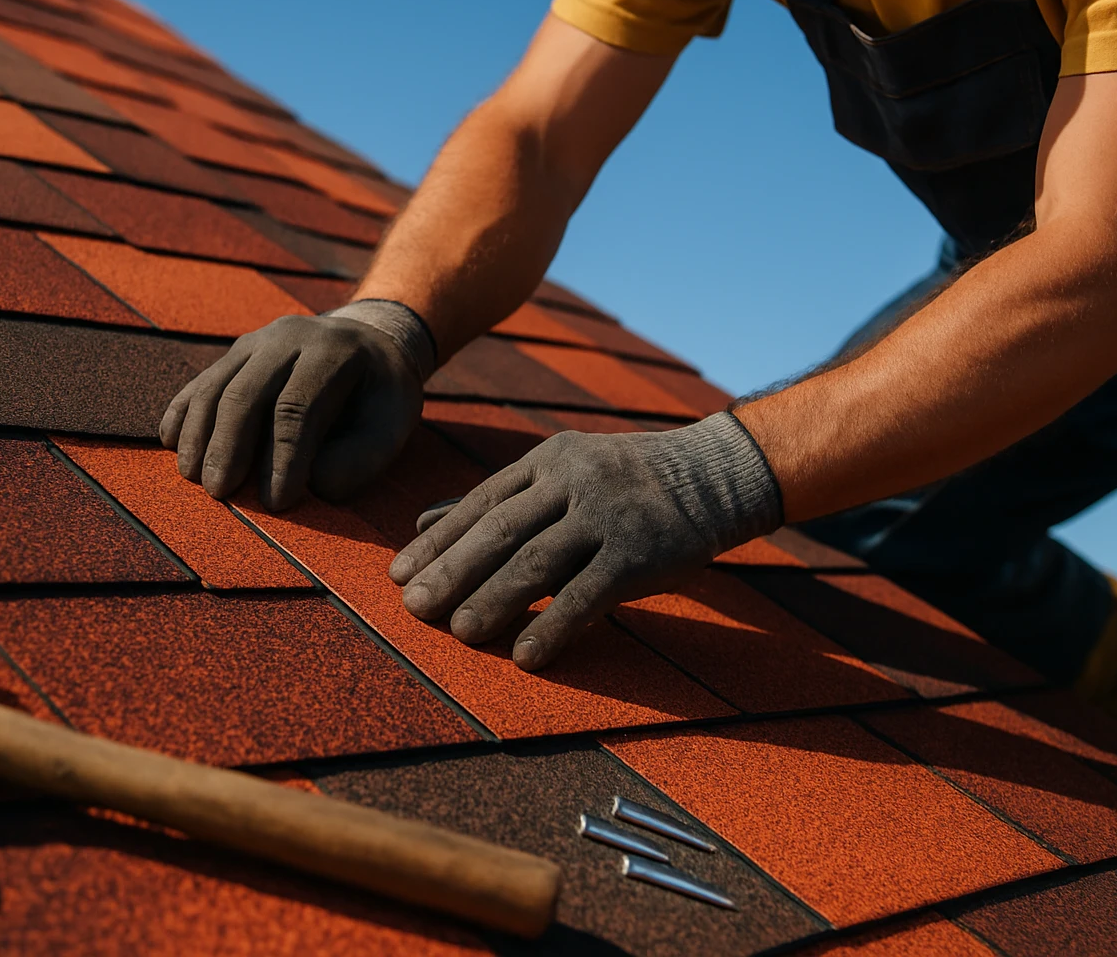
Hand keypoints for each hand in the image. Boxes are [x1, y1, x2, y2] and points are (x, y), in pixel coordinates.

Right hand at [159, 300, 435, 509]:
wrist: (369, 342)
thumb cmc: (380, 396)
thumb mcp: (392, 424)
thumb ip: (361, 458)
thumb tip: (313, 484)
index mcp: (333, 352)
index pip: (298, 407)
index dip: (283, 457)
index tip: (276, 502)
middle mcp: (289, 337)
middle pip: (246, 393)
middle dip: (229, 447)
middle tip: (220, 494)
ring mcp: (257, 341)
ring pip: (216, 385)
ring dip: (199, 434)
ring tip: (193, 478)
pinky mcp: (235, 353)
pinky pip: (201, 381)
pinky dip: (182, 411)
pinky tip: (171, 442)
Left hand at [387, 413, 782, 668]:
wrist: (717, 474)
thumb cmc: (627, 481)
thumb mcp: (562, 471)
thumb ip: (498, 499)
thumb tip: (420, 522)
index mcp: (548, 460)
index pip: (480, 501)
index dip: (437, 540)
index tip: (399, 574)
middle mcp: (573, 481)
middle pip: (500, 530)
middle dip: (453, 570)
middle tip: (415, 608)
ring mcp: (609, 516)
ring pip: (539, 561)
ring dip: (494, 599)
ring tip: (460, 633)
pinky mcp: (642, 554)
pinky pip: (589, 594)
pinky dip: (555, 625)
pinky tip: (526, 655)